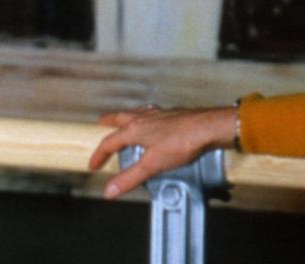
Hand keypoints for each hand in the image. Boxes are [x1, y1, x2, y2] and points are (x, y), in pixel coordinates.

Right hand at [88, 104, 237, 199]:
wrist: (210, 127)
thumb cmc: (183, 141)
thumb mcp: (152, 165)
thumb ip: (130, 178)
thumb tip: (109, 190)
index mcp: (135, 129)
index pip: (109, 142)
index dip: (99, 154)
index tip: (94, 165)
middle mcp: (145, 118)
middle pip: (120, 118)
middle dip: (109, 123)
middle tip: (101, 125)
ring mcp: (161, 114)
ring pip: (138, 113)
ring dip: (128, 118)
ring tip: (126, 123)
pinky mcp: (175, 115)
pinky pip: (155, 114)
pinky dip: (148, 119)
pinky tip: (155, 125)